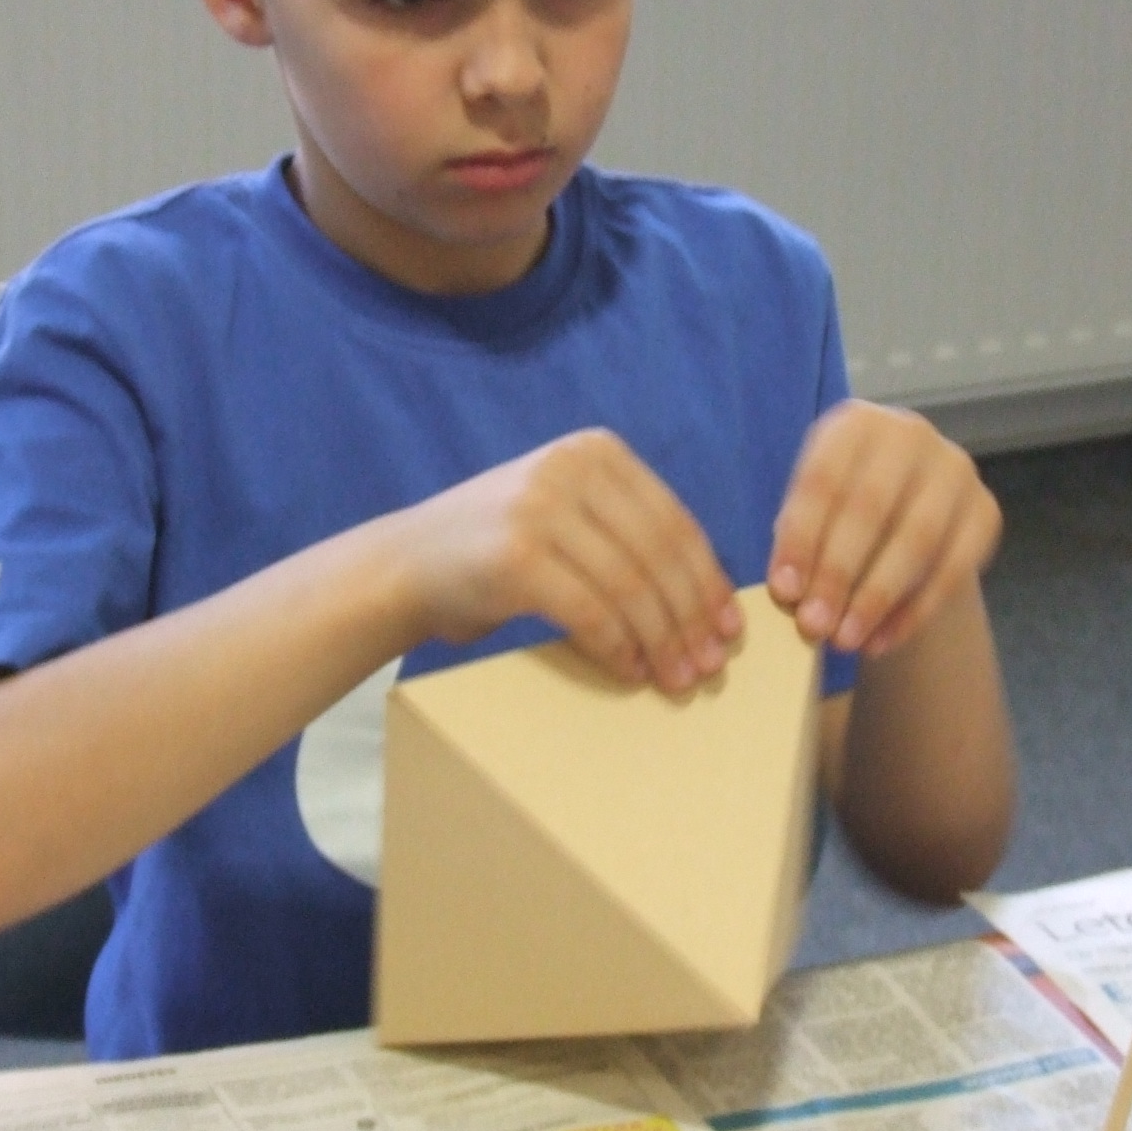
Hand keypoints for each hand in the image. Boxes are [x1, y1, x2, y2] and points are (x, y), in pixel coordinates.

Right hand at [386, 429, 742, 693]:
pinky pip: (591, 612)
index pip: (675, 522)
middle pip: (658, 555)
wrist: (403, 567)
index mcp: (594, 451)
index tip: (728, 629)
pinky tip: (629, 670)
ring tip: (675, 678)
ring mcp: (539, 508)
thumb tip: (705, 601)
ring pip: (631, 586)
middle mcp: (569, 468)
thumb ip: (623, 532)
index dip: (707, 581)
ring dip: (662, 641)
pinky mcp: (516, 557)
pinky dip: (618, 648)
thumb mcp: (565, 515)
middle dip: (690, 619)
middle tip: (707, 667)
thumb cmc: (495, 554)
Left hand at [769, 401, 999, 658]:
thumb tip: (790, 593)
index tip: (783, 591)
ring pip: (917, 540)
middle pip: (870, 508)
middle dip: (838, 573)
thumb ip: (800, 539)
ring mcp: (955, 470)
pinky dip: (915, 611)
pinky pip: (953, 568)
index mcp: (855, 423)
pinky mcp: (986, 510)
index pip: (823, 481)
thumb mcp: (815, 506)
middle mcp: (910, 434)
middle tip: (813, 625)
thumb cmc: (843, 506)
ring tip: (846, 640)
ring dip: (877, 597)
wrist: (910, 501)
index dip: (801, 538)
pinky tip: (882, 641)